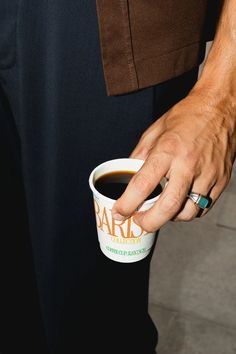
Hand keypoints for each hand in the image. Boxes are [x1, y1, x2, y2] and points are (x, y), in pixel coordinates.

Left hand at [112, 90, 235, 231]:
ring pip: (188, 212)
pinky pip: (204, 207)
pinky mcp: (221, 180)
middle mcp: (189, 164)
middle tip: (140, 223)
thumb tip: (128, 175)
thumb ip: (140, 155)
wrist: (220, 108)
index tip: (119, 213)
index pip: (143, 184)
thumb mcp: (155, 131)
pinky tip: (181, 203)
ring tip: (162, 210)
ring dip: (171, 218)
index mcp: (168, 150)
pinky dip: (189, 211)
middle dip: (150, 222)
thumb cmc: (187, 116)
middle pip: (168, 207)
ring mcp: (208, 174)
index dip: (127, 204)